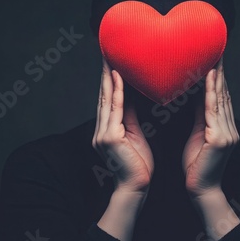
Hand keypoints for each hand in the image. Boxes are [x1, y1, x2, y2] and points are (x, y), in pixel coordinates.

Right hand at [92, 59, 153, 193]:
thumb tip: (131, 97)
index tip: (110, 62)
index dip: (107, 80)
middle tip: (107, 52)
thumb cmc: (138, 164)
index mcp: (107, 129)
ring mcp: (103, 133)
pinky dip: (116, 92)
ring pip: (106, 99)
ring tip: (110, 58)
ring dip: (108, 77)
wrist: (136, 188)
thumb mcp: (134, 135)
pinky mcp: (110, 138)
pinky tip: (117, 78)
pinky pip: (114, 110)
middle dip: (104, 74)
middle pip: (103, 96)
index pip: (107, 100)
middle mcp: (101, 129)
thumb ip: (130, 116)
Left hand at [183, 61, 238, 197]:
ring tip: (214, 57)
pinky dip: (211, 92)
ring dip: (217, 77)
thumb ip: (201, 116)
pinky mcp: (219, 139)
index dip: (219, 78)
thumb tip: (197, 95)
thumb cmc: (196, 165)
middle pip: (224, 95)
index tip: (215, 59)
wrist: (200, 189)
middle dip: (221, 72)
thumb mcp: (198, 135)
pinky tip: (209, 77)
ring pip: (221, 99)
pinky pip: (214, 111)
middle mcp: (230, 128)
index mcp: (225, 127)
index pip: (222, 98)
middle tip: (217, 50)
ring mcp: (227, 133)